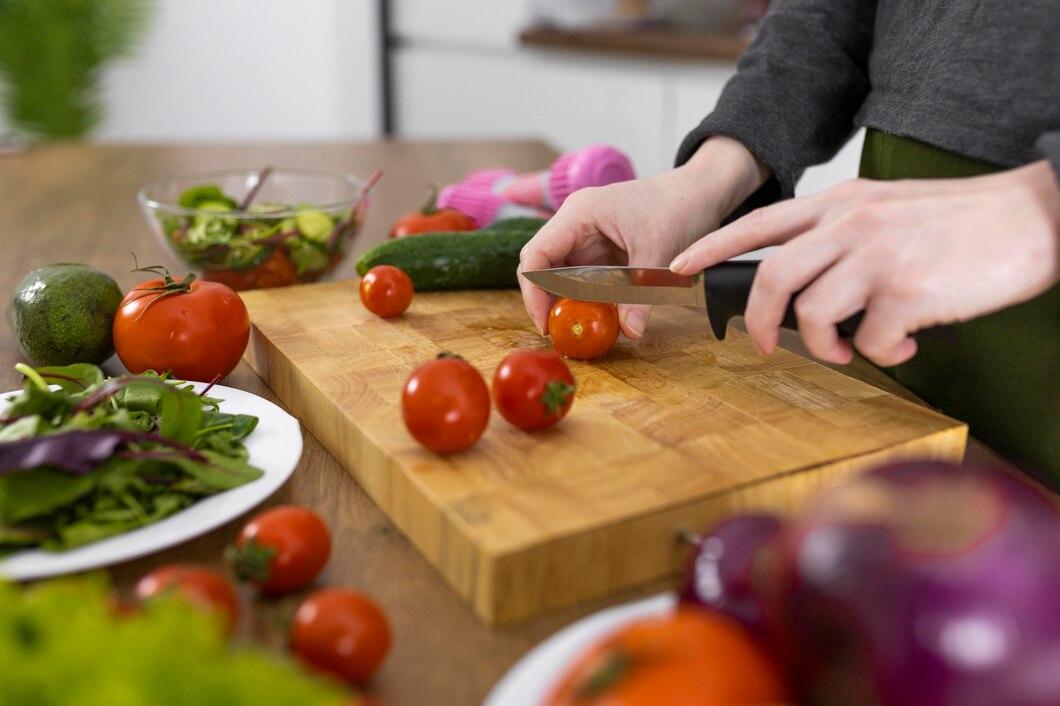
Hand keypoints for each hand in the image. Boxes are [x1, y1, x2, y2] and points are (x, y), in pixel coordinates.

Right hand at [518, 136, 767, 337]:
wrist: (698, 192)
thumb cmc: (677, 207)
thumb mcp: (659, 254)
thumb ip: (640, 295)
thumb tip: (631, 332)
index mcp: (579, 214)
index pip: (535, 256)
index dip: (534, 292)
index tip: (547, 323)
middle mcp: (573, 223)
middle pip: (541, 267)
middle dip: (547, 301)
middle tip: (561, 332)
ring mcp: (584, 236)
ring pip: (559, 275)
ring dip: (567, 302)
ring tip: (580, 327)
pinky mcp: (597, 250)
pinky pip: (580, 278)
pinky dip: (585, 298)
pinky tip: (598, 315)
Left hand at [670, 161, 1059, 365]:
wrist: (1032, 218)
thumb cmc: (960, 221)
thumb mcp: (887, 209)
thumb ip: (841, 235)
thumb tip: (808, 286)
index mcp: (840, 204)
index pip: (759, 223)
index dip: (711, 247)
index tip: (678, 270)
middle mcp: (850, 226)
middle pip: (771, 277)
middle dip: (759, 320)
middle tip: (766, 345)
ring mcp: (876, 257)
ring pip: (814, 314)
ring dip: (829, 346)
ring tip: (855, 348)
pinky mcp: (906, 292)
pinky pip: (869, 341)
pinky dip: (883, 355)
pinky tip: (906, 346)